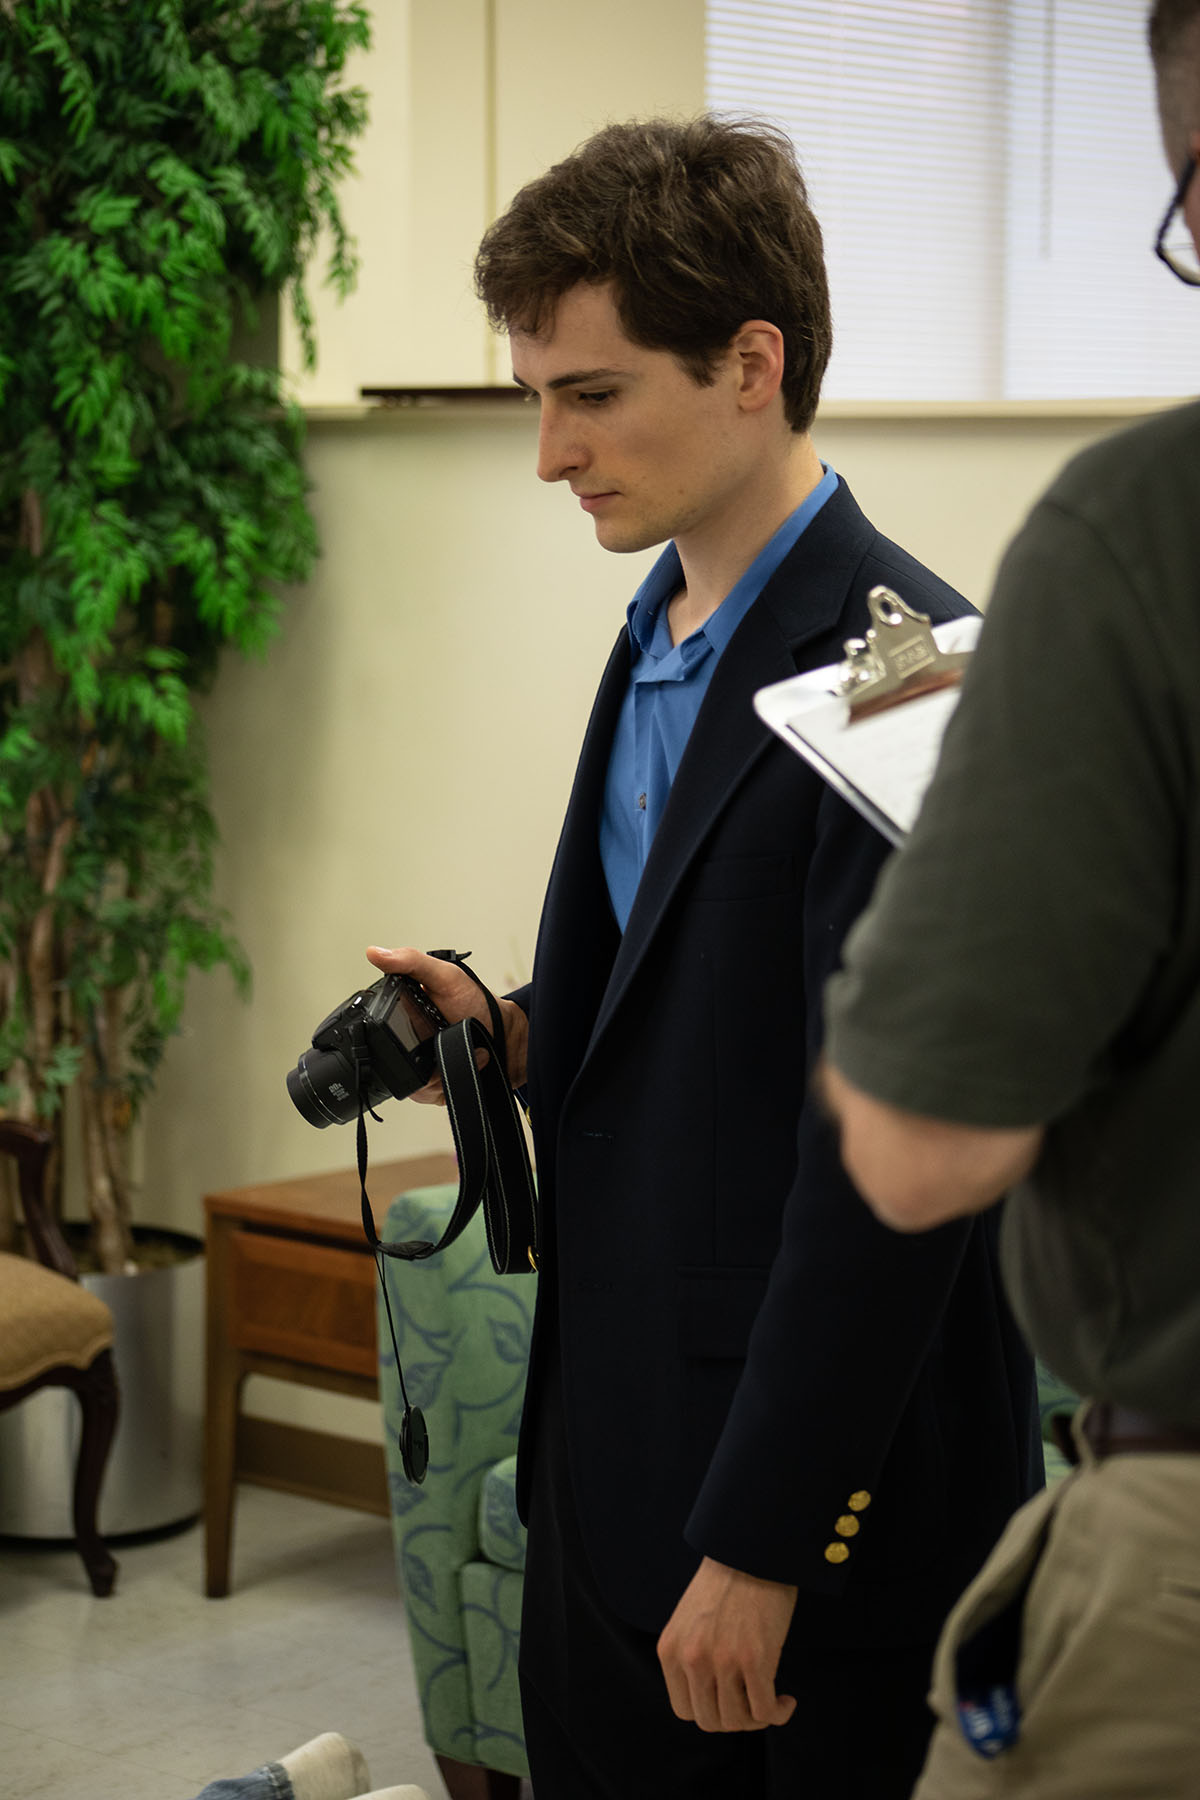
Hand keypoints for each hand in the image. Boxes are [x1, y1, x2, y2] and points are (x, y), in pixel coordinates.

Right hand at [365, 945, 528, 1101]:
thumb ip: (412, 962)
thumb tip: (375, 953)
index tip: (416, 1024)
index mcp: (403, 1014)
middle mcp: (407, 1041)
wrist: (510, 1038)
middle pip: (388, 1061)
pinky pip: (425, 1095)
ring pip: (407, 1082)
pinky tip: (464, 1065)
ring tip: (459, 1048)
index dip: (385, 1030)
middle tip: (443, 1037)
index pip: (376, 1027)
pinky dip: (445, 1084)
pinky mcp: (433, 1087)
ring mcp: (419, 1066)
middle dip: (414, 1056)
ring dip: (434, 1071)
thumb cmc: (479, 1004)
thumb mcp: (446, 977)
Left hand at [657, 1556, 797, 1732]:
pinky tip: (787, 1701)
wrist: (752, 1550)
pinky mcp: (755, 1659)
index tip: (730, 1702)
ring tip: (772, 1700)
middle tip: (754, 1704)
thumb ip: (691, 1656)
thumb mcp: (691, 1621)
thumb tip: (711, 1698)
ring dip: (758, 1718)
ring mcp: (722, 1661)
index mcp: (671, 1650)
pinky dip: (778, 1713)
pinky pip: (765, 1710)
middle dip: (736, 1719)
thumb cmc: (727, 1582)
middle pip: (711, 1721)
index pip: (684, 1710)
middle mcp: (691, 1659)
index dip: (711, 1712)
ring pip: (738, 1721)